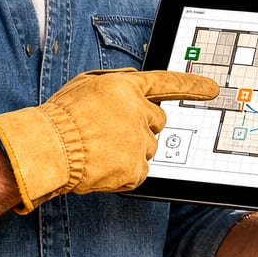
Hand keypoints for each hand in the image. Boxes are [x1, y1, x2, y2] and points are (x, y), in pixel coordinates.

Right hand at [0, 68, 218, 213]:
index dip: (192, 86)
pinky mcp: (136, 167)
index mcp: (126, 87)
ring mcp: (139, 140)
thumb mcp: (87, 86)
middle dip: (140, 127)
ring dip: (130, 150)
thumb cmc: (58, 119)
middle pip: (158, 121)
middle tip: (111, 134)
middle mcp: (138, 111)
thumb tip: (138, 88)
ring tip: (99, 150)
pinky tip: (103, 167)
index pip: (167, 83)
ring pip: (148, 147)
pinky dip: (124, 173)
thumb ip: (117, 85)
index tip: (213, 89)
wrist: (45, 149)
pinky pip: (140, 172)